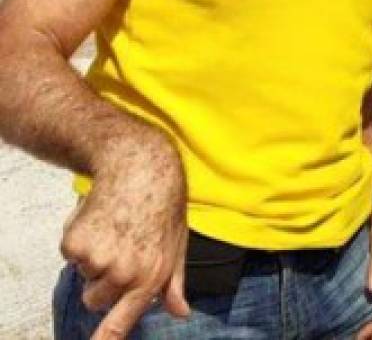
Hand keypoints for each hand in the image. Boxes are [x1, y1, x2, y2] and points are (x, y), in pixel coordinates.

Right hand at [60, 138, 189, 338]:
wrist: (140, 168)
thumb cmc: (162, 206)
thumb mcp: (177, 245)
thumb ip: (174, 283)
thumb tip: (181, 312)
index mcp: (149, 277)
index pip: (121, 321)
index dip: (106, 339)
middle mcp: (123, 273)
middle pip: (95, 300)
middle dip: (101, 280)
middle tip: (119, 248)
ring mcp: (98, 259)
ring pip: (83, 273)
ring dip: (93, 255)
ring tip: (114, 227)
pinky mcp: (75, 243)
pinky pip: (70, 253)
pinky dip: (79, 237)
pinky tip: (99, 218)